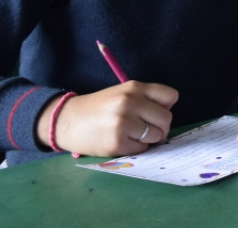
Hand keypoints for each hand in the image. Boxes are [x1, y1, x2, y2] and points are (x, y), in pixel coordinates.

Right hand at [37, 81, 178, 156]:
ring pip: (157, 135)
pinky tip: (123, 142)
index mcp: (134, 87)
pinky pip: (142, 148)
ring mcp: (124, 123)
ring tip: (133, 135)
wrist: (67, 121)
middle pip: (166, 118)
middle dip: (160, 126)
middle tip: (146, 128)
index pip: (170, 96)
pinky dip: (137, 148)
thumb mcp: (121, 93)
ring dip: (149, 139)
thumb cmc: (98, 108)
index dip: (166, 106)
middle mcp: (130, 102)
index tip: (155, 112)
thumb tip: (168, 111)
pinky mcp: (118, 143)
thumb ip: (145, 98)